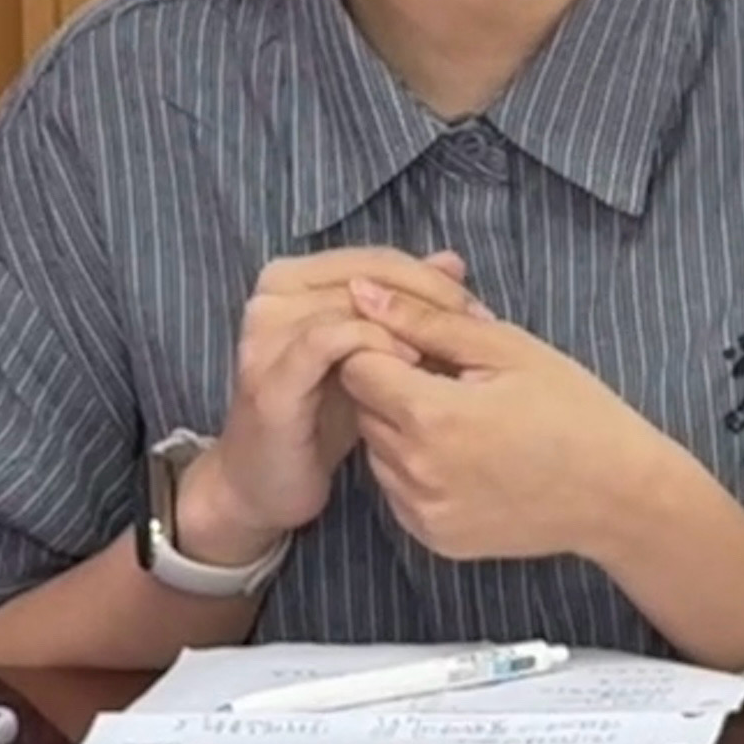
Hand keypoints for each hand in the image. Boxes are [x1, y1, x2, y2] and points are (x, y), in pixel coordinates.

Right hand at [191, 248, 476, 560]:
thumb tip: (451, 260)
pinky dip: (376, 345)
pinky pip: (330, 341)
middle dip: (429, 299)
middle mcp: (271, 295)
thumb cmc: (320, 416)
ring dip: (410, 323)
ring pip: (353, 304)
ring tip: (452, 351)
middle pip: (367, 276)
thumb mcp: (369, 354)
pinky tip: (412, 365)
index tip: (478, 311)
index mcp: (291, 278)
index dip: (432, 280)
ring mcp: (265, 334)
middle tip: (476, 328)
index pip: (375, 258)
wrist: (264, 484)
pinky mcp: (270, 377)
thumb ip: (404, 306)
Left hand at [337, 278, 674, 563]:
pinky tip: (466, 456)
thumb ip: (426, 320)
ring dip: (402, 428)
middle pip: (362, 408)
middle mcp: (415, 471)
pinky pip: (398, 490)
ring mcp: (422, 511)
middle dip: (393, 385)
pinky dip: (417, 468)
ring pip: (377, 450)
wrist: (618, 494)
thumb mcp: (506, 348)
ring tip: (464, 419)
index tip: (427, 347)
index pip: (357, 365)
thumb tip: (360, 291)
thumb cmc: (573, 408)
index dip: (385, 345)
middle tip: (454, 381)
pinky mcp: (433, 538)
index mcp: (432, 416)